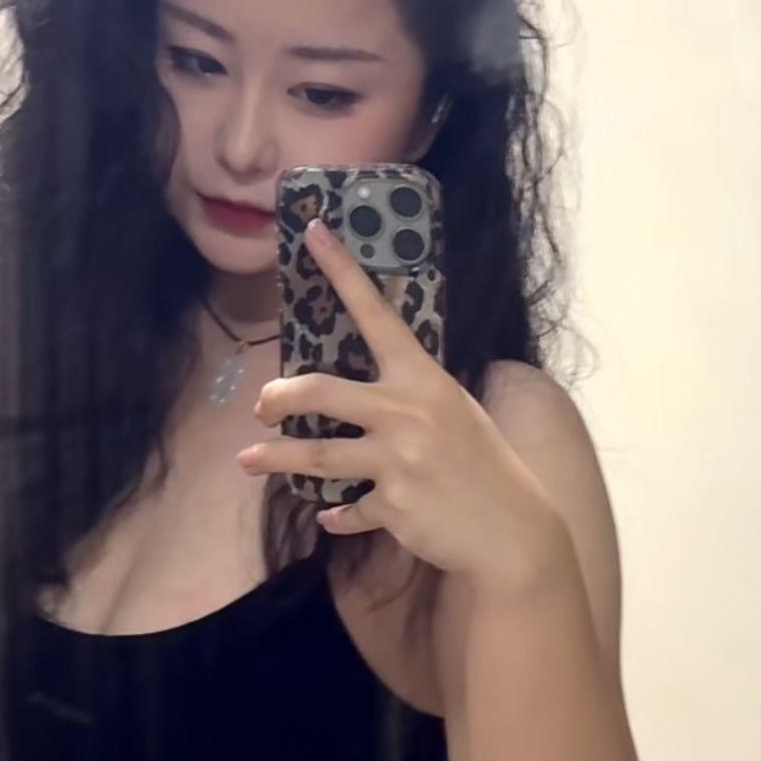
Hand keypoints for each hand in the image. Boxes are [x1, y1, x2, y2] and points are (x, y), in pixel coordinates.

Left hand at [236, 216, 564, 593]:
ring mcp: (396, 461)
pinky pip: (349, 508)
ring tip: (248, 459)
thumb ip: (411, 395)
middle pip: (318, 391)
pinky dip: (338, 514)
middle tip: (262, 407)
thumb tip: (367, 389)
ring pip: (315, 455)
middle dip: (277, 398)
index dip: (342, 271)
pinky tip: (331, 517)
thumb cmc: (485, 463)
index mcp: (422, 378)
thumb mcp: (455, 410)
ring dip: (274, 458)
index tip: (313, 232)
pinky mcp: (390, 505)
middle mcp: (405, 412)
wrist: (512, 529)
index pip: (376, 314)